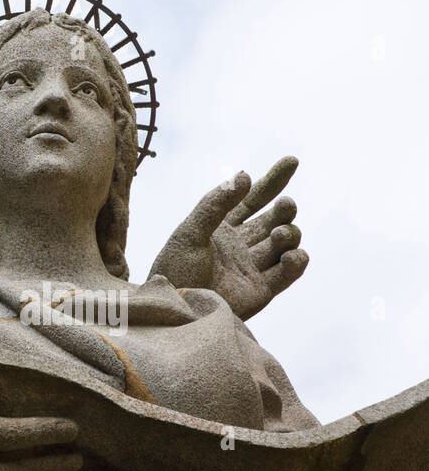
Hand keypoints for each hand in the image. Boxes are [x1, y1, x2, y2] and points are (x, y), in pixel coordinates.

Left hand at [150, 156, 308, 320]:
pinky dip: (296, 262)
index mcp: (221, 226)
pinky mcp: (261, 291)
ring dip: (288, 234)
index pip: (252, 198)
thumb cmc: (175, 269)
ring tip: (278, 234)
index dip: (272, 180)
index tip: (291, 161)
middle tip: (285, 206)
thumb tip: (244, 175)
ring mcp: (252, 267)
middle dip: (283, 209)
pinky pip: (287, 273)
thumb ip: (215, 204)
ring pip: (283, 243)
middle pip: (273, 218)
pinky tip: (292, 255)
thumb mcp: (190, 232)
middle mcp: (240, 244)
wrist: (174, 309)